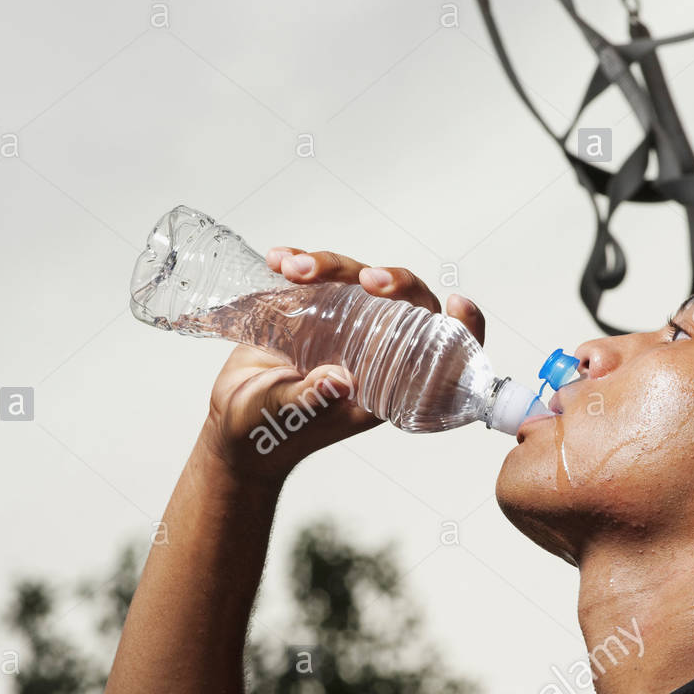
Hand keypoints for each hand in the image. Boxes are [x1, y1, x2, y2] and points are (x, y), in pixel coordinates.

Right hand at [200, 247, 485, 481]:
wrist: (233, 427)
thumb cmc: (269, 433)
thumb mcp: (289, 418)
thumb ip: (313, 399)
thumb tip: (338, 379)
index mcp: (385, 382)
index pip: (439, 351)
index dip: (461, 326)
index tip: (458, 304)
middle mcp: (371, 350)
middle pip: (404, 302)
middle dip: (392, 281)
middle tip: (366, 279)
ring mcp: (341, 327)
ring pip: (358, 280)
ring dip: (332, 266)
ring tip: (294, 270)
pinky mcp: (309, 311)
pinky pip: (315, 278)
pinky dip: (299, 263)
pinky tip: (278, 260)